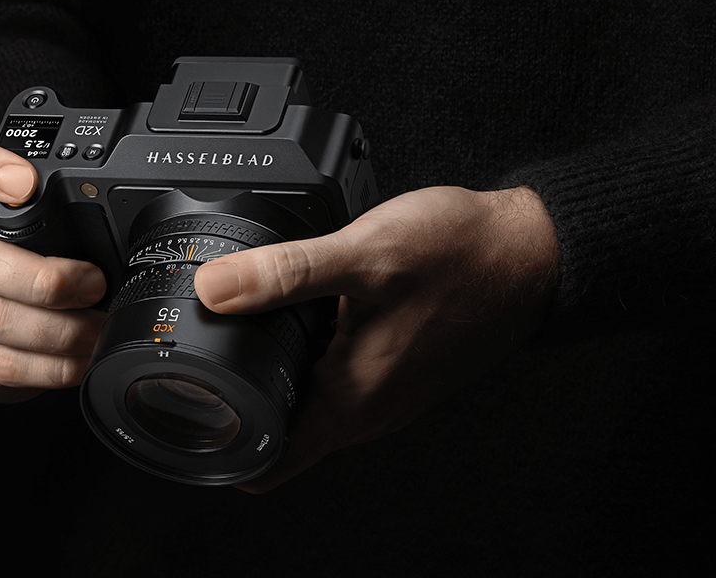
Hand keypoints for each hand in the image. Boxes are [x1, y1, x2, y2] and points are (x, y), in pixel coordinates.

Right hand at [0, 131, 106, 402]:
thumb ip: (74, 208)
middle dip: (42, 277)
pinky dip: (52, 365)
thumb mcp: (49, 223)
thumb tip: (142, 217)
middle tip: (95, 284)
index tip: (22, 181)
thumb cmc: (32, 262)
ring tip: (98, 328)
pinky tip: (80, 358)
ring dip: (57, 329)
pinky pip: (3, 363)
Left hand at [193, 186, 561, 492]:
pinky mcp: (397, 365)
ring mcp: (386, 390)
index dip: (221, 453)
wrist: (533, 249)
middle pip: (282, 434)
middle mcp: (369, 409)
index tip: (182, 420)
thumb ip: (285, 274)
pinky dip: (309, 357)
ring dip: (275, 378)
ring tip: (240, 331)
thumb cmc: (463, 256)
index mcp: (353, 401)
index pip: (270, 465)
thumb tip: (213, 289)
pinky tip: (299, 313)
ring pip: (310, 403)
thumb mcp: (364, 255)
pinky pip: (337, 378)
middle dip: (237, 407)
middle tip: (195, 358)